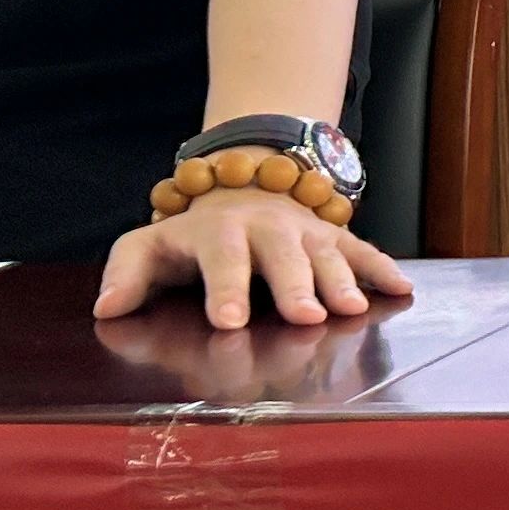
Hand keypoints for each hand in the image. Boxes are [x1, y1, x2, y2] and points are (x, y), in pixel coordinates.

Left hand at [95, 189, 416, 331]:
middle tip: (304, 317)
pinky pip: (362, 249)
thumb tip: (106, 309)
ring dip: (341, 280)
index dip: (227, 289)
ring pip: (326, 253)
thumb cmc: (191, 237)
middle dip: (294, 286)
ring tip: (350, 309)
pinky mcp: (334, 236)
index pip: (222, 259)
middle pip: (282, 256)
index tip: (230, 322)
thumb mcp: (146, 246)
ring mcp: (305, 231)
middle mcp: (267, 228)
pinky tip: (402, 289)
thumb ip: (125, 275)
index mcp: (219, 232)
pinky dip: (382, 268)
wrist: (241, 187)